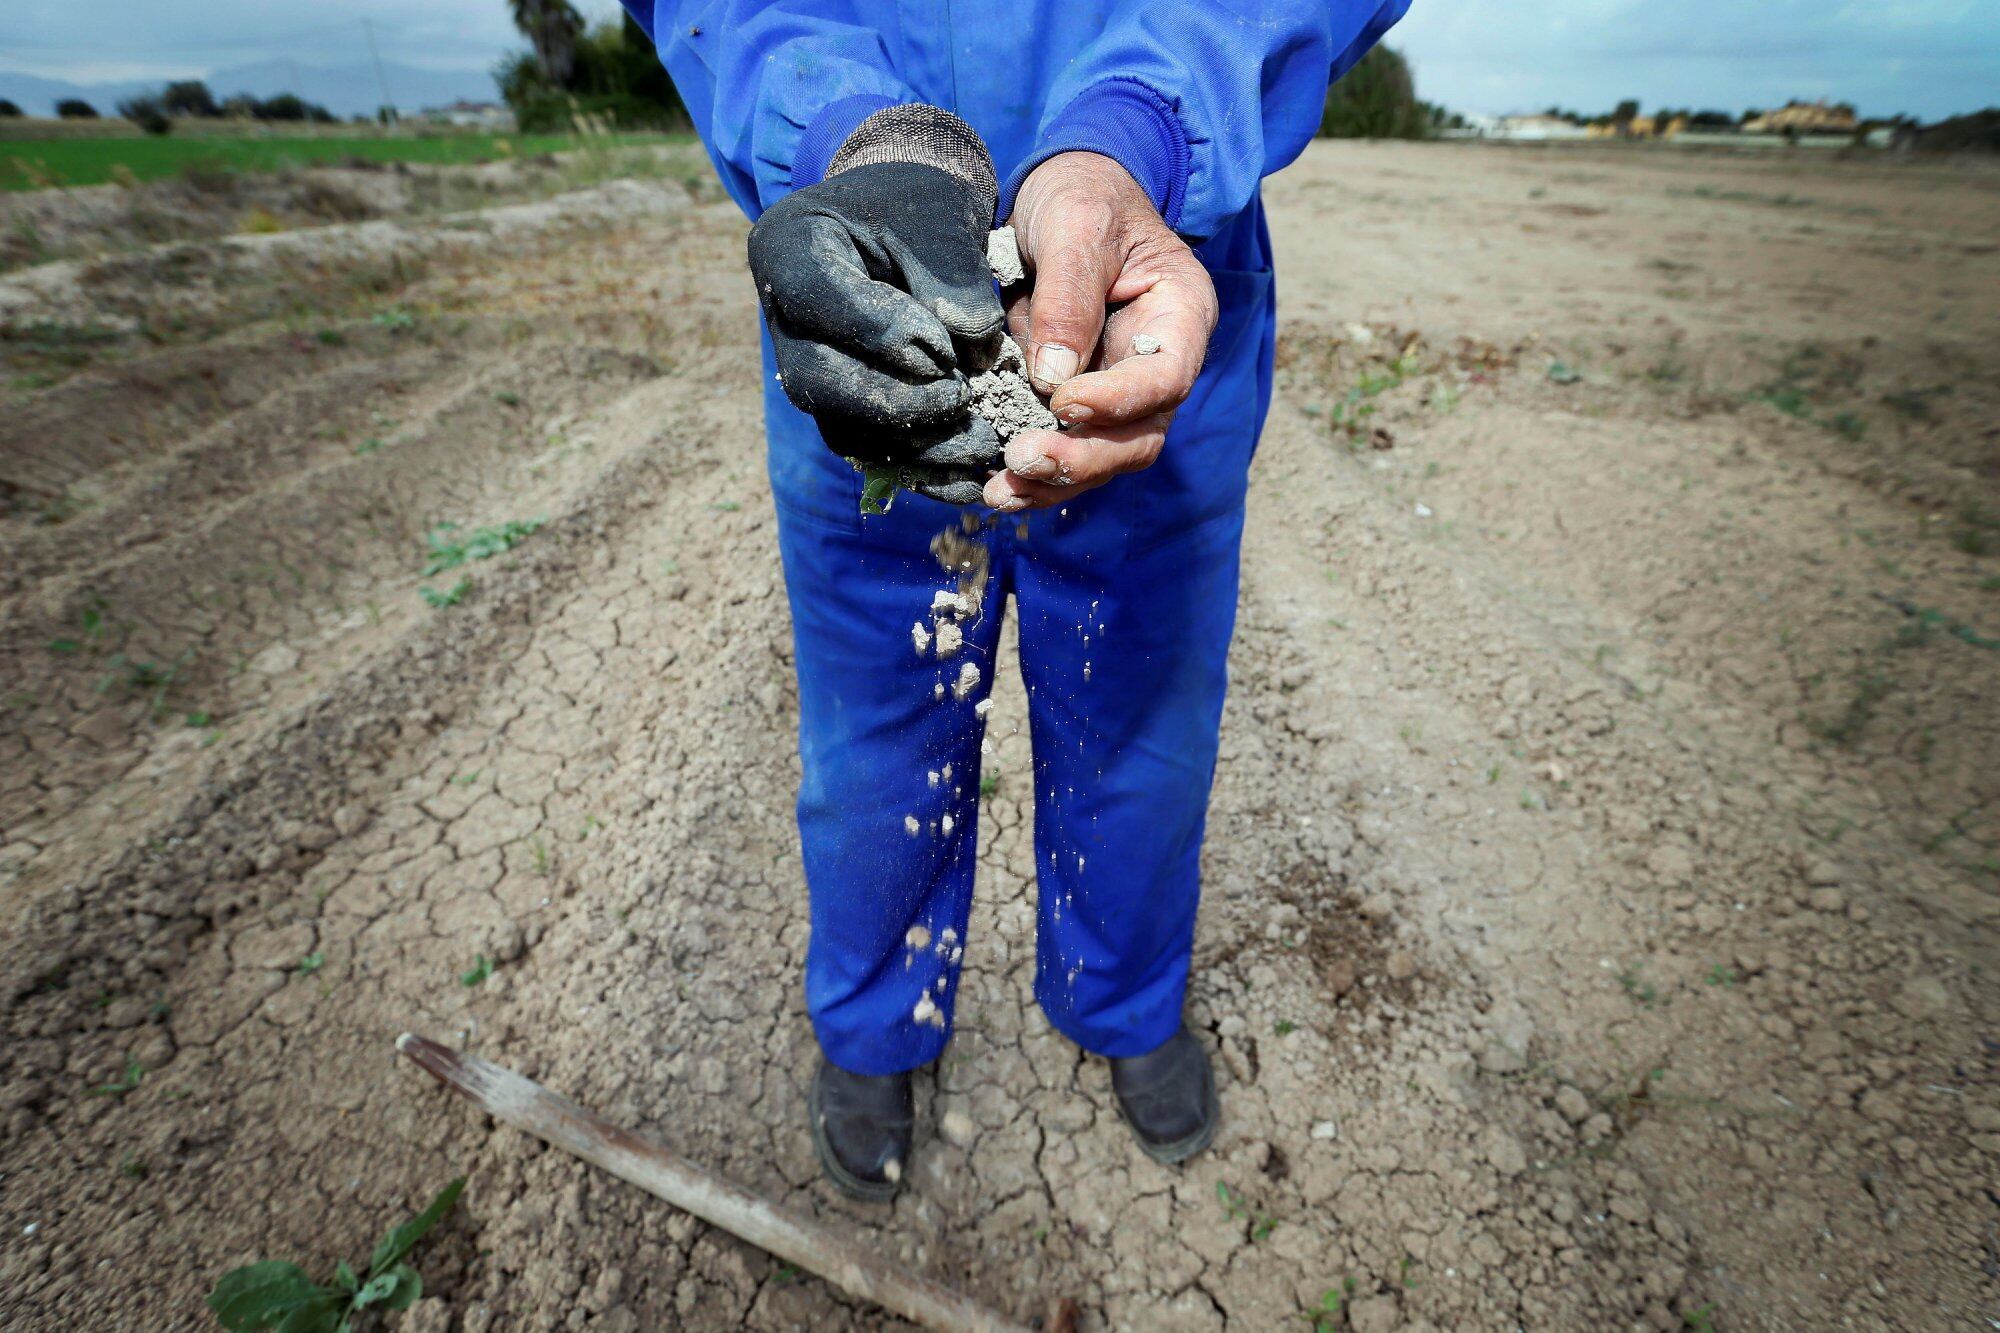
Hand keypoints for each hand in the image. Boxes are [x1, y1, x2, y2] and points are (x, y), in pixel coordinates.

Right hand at [748, 153, 1004, 503]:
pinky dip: (921, 468)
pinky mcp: (838, 404)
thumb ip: (953, 279)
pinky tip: (971, 477)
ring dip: (915, 448)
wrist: (908, 217)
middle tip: (963, 401)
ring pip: (843, 428)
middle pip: (820, 381)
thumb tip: (973, 356)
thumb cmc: (920, 203)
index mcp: (787, 249)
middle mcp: (781, 318)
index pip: (824, 303)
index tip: (945, 348)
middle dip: (898, 403)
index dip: (885, 333)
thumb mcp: (940, 216)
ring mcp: (804, 367)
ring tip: (981, 447)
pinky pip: (869, 451)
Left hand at [985, 151, 1218, 510]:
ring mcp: (1123, 390)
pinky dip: (1037, 476)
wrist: (1066, 194)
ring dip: (1055, 482)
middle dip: (1083, 457)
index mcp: (1180, 316)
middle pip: (1140, 436)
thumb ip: (1070, 296)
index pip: (1165, 378)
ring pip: (1105, 457)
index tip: (1063, 402)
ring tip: (1001, 491)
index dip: (1118, 401)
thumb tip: (1053, 380)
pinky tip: (996, 488)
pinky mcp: (1083, 404)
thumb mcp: (1076, 225)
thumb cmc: (1083, 197)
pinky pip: (1069, 449)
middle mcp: (1160, 365)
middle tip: (1022, 457)